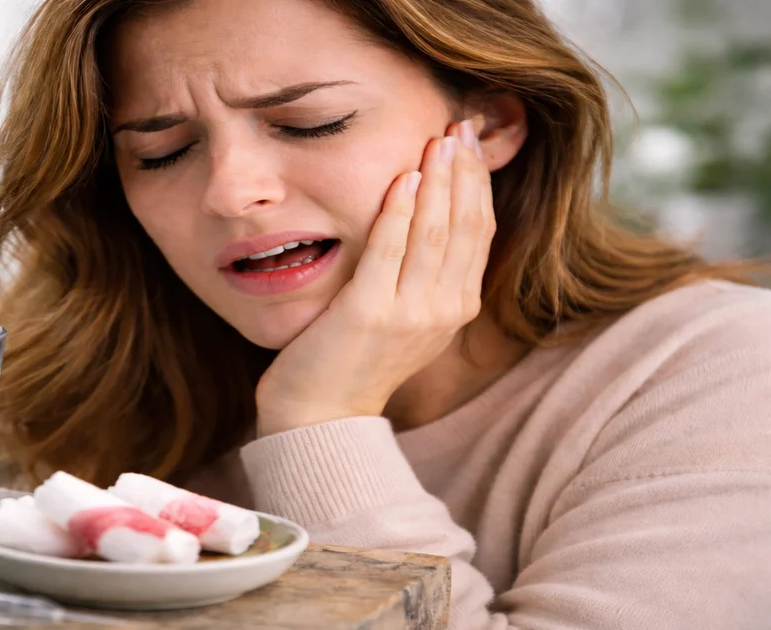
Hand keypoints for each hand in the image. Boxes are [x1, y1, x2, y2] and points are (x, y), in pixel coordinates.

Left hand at [255, 120, 495, 435]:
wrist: (319, 416)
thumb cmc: (351, 359)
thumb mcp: (404, 317)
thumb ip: (423, 274)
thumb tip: (430, 215)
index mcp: (455, 308)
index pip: (480, 232)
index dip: (477, 183)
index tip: (469, 142)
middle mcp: (442, 310)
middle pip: (466, 225)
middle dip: (464, 171)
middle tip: (459, 124)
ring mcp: (409, 314)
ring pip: (436, 233)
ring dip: (440, 180)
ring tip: (438, 138)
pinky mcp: (369, 313)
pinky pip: (390, 251)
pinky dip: (401, 212)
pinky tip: (404, 178)